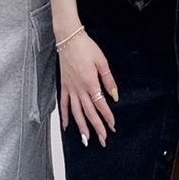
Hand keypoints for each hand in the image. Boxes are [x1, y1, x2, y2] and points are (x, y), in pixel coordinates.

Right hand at [58, 30, 118, 146]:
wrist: (69, 39)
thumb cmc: (87, 48)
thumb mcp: (102, 62)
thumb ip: (109, 80)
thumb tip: (114, 96)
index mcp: (91, 83)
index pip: (100, 105)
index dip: (107, 117)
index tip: (112, 127)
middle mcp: (79, 89)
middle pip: (89, 112)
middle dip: (96, 127)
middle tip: (103, 140)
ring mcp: (70, 88)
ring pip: (76, 112)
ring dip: (81, 126)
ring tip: (86, 139)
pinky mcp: (64, 85)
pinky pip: (64, 104)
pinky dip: (64, 116)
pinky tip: (66, 126)